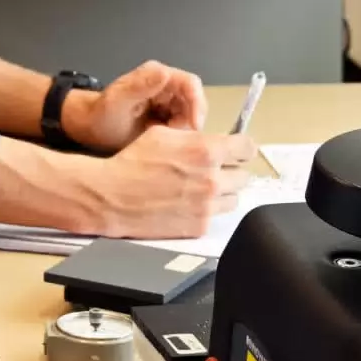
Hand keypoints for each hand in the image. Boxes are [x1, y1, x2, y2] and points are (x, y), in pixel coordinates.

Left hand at [62, 60, 206, 151]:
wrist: (92, 129)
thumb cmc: (102, 115)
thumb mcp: (118, 101)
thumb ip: (140, 86)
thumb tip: (165, 73)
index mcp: (156, 74)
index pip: (191, 84)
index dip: (197, 104)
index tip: (193, 127)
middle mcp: (166, 84)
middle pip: (195, 102)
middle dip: (189, 122)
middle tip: (171, 139)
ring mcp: (168, 100)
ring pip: (191, 116)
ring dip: (182, 131)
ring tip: (161, 140)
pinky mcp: (167, 115)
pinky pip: (183, 126)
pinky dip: (176, 137)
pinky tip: (160, 143)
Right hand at [81, 126, 257, 238]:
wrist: (112, 195)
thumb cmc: (132, 162)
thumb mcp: (164, 134)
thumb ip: (196, 138)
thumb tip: (215, 141)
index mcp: (206, 151)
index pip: (248, 148)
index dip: (241, 148)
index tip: (237, 151)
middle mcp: (211, 179)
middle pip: (244, 175)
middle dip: (230, 171)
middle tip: (213, 171)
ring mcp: (207, 206)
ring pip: (234, 198)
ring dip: (222, 193)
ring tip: (200, 189)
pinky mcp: (199, 226)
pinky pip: (216, 217)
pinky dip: (207, 211)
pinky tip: (188, 204)